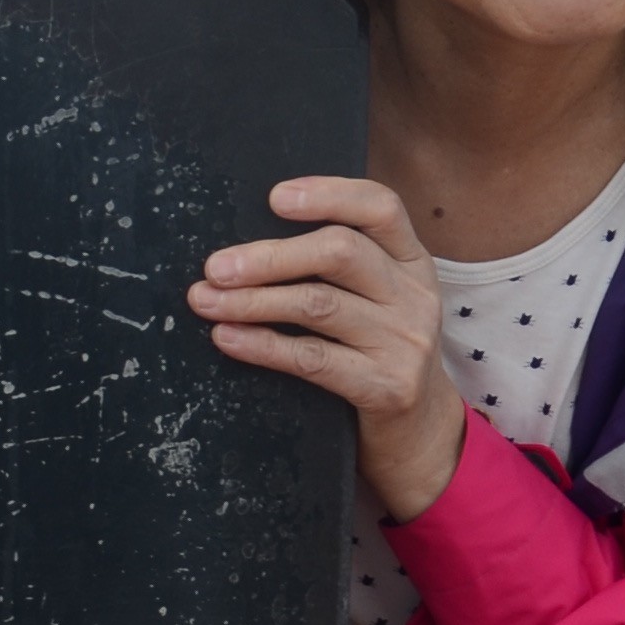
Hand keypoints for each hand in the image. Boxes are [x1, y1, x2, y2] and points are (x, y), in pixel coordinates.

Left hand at [187, 175, 467, 516]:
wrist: (419, 429)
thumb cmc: (377, 350)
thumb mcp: (375, 297)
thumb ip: (336, 266)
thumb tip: (246, 246)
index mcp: (411, 259)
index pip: (380, 206)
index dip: (329, 194)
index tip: (275, 197)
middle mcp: (414, 294)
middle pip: (339, 253)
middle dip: (269, 257)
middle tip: (215, 267)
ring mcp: (405, 341)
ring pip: (318, 305)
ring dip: (252, 301)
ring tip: (205, 301)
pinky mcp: (387, 387)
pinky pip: (313, 360)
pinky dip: (263, 346)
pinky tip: (228, 337)